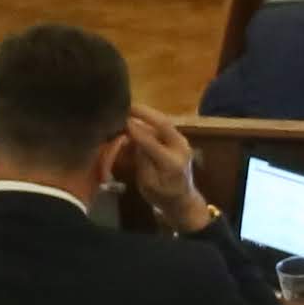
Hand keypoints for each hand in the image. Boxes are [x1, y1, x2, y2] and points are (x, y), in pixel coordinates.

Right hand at [120, 106, 206, 226]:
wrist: (183, 199)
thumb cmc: (162, 196)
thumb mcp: (147, 183)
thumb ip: (140, 161)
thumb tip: (129, 139)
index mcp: (171, 163)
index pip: (151, 142)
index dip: (134, 130)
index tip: (120, 121)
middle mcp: (180, 148)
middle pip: (163, 123)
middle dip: (143, 112)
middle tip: (125, 105)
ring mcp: (182, 141)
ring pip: (163, 121)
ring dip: (145, 114)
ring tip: (128, 109)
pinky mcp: (179, 139)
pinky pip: (163, 125)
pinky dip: (149, 120)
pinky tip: (135, 117)